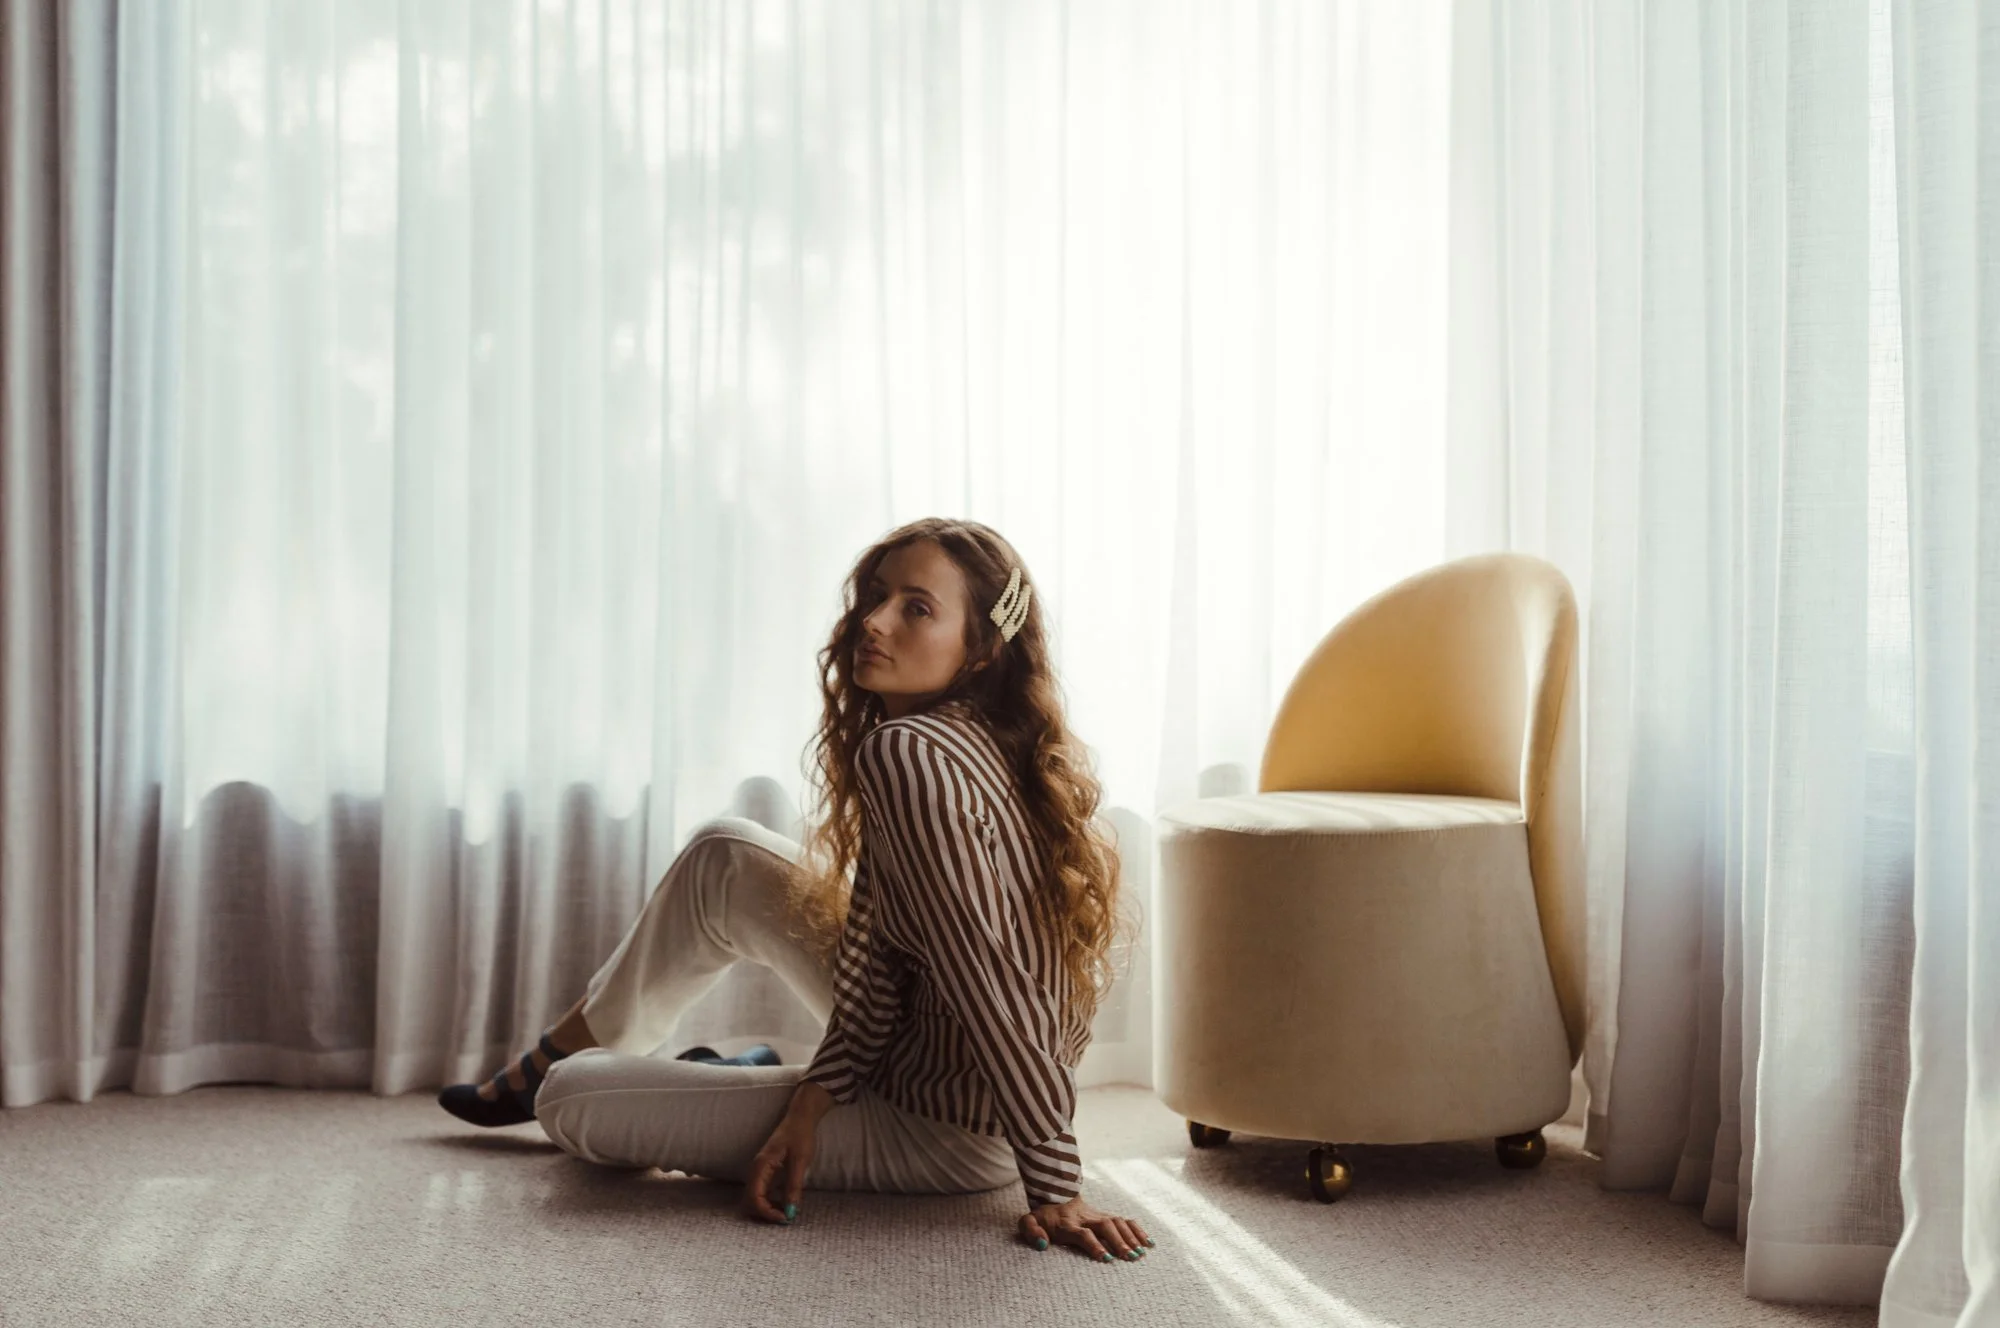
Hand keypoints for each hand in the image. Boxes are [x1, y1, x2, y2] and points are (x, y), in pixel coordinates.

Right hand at [741, 1114, 816, 1224]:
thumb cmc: (800, 1136)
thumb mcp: (800, 1162)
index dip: (767, 1212)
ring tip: (786, 1212)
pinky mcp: (766, 1172)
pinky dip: (771, 1201)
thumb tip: (790, 1211)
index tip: (784, 1218)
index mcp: (761, 1166)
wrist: (800, 1118)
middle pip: (751, 1200)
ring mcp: (760, 1171)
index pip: (755, 1197)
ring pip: (756, 1197)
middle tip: (785, 1218)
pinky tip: (785, 1204)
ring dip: (768, 1208)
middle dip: (765, 1213)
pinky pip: (762, 1192)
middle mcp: (756, 1170)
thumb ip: (794, 1187)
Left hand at [1018, 1196, 1155, 1262]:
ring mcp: (1098, 1215)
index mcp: (1068, 1223)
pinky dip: (1137, 1230)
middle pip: (1105, 1226)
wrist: (1055, 1195)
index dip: (1094, 1244)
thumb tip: (1041, 1244)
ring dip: (1130, 1237)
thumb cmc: (1043, 1217)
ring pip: (1117, 1222)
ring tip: (1141, 1253)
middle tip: (1130, 1258)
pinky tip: (1149, 1242)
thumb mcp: (1028, 1221)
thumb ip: (1030, 1230)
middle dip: (1118, 1241)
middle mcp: (1086, 1218)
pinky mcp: (1107, 1216)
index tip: (1105, 1258)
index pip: (1083, 1233)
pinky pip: (1125, 1220)